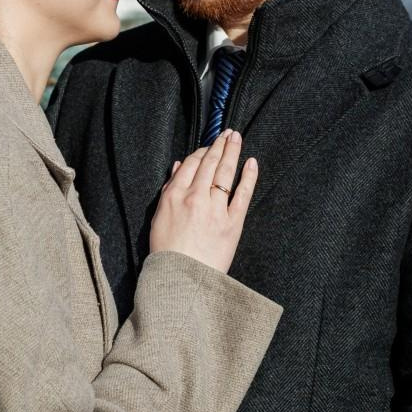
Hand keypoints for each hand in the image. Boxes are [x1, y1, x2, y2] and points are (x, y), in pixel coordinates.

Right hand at [148, 129, 257, 273]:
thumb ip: (169, 190)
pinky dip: (248, 176)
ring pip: (225, 172)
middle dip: (219, 144)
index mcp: (174, 196)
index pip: (190, 164)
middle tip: (228, 133)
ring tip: (237, 138)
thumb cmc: (167, 251)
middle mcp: (194, 197)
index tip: (210, 145)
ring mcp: (214, 209)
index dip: (201, 151)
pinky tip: (252, 163)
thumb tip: (177, 167)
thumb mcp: (159, 217)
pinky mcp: (232, 223)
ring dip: (232, 151)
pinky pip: (242, 193)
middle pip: (209, 163)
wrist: (181, 278)